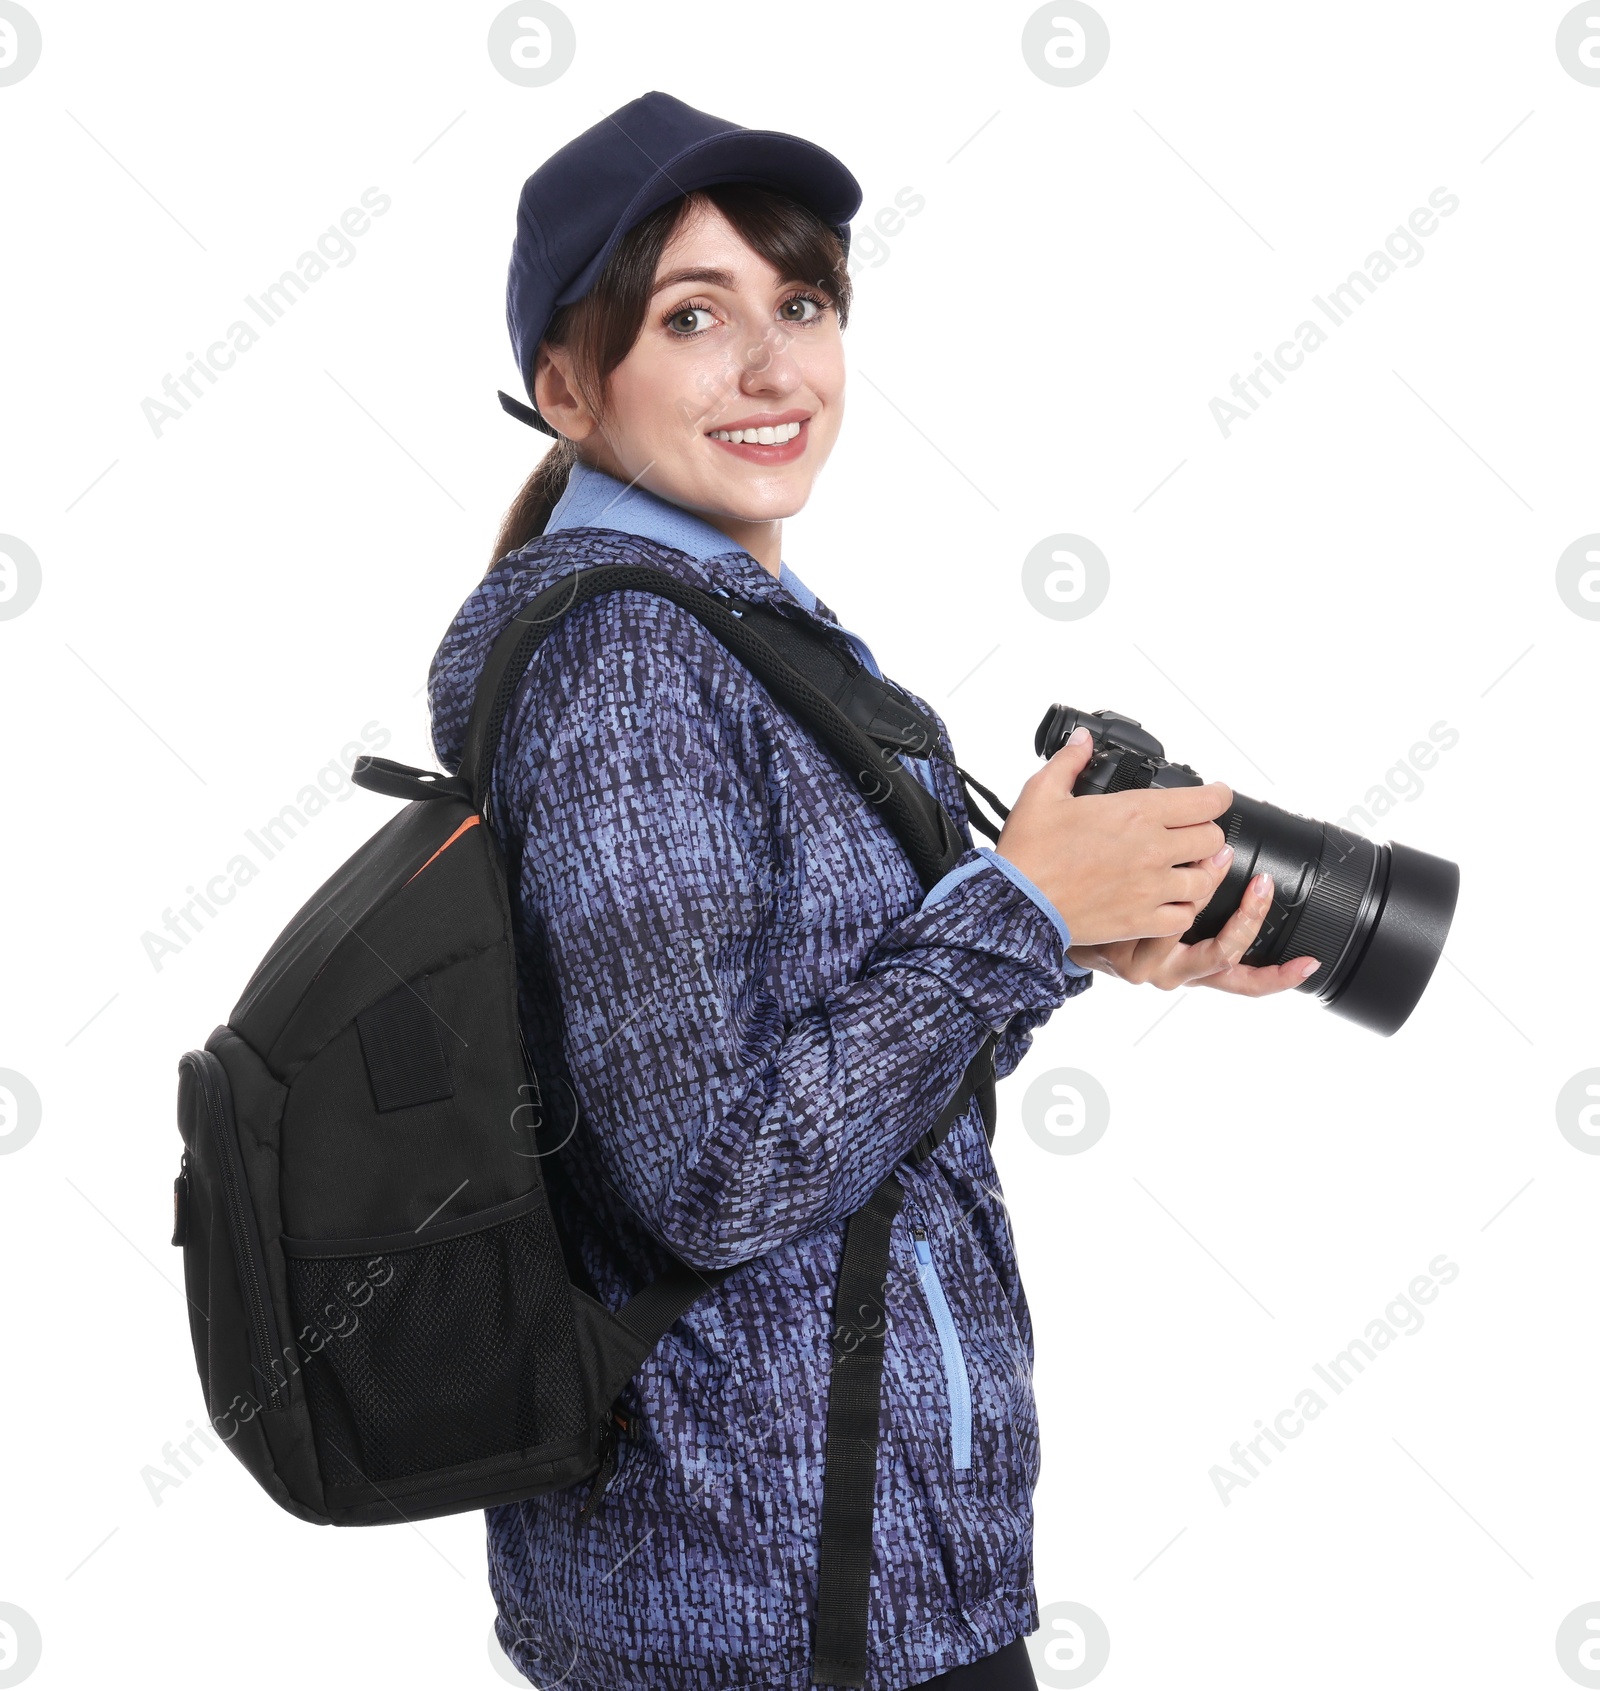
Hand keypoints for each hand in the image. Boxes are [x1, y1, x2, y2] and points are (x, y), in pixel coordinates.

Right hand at [994, 725, 1238, 947]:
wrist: (1016, 904)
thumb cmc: (1028, 851)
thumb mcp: (1042, 793)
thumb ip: (1070, 761)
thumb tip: (1083, 740)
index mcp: (1135, 812)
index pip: (1205, 801)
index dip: (1218, 795)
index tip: (1215, 795)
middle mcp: (1152, 849)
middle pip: (1211, 839)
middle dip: (1206, 833)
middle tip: (1192, 833)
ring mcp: (1151, 888)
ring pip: (1206, 880)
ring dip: (1200, 872)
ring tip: (1187, 869)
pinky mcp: (1142, 921)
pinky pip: (1184, 917)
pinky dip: (1182, 909)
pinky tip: (1170, 902)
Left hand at [1065, 867, 1322, 994]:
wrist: (1053, 924)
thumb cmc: (1109, 921)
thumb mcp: (1161, 927)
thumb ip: (1194, 908)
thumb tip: (1232, 873)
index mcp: (1189, 965)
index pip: (1243, 980)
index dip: (1280, 977)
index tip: (1309, 963)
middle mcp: (1175, 972)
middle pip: (1229, 959)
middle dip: (1251, 918)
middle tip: (1263, 883)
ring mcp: (1152, 966)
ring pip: (1199, 937)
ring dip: (1214, 894)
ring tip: (1220, 857)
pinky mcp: (1129, 951)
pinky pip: (1166, 925)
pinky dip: (1181, 899)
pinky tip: (1189, 871)